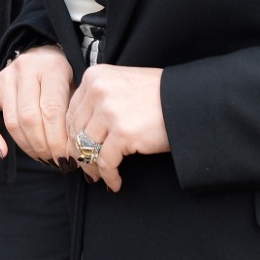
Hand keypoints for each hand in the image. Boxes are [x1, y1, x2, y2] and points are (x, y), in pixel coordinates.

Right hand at [0, 45, 74, 164]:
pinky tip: (1, 153)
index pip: (52, 111)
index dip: (58, 140)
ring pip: (12, 121)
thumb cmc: (64, 78)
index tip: (67, 159)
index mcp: (51, 67)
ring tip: (42, 158)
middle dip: (43, 146)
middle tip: (56, 161)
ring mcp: (5, 77)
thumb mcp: (76, 89)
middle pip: (30, 118)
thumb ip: (73, 114)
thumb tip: (73, 151)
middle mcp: (25, 68)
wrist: (45, 54)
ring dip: (27, 146)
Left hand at [65, 64, 167, 191]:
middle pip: (75, 131)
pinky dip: (109, 176)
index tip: (79, 150)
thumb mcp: (121, 84)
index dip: (74, 135)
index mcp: (94, 76)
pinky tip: (115, 182)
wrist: (188, 101)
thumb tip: (80, 130)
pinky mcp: (123, 132)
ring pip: (86, 148)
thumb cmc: (157, 94)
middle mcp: (97, 90)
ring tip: (101, 176)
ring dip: (93, 168)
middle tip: (88, 168)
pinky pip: (105, 162)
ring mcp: (109, 111)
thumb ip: (99, 98)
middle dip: (81, 154)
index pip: (72, 112)